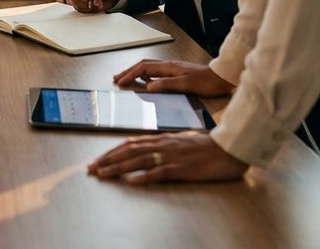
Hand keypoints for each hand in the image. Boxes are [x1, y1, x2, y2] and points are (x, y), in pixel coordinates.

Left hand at [87, 131, 247, 183]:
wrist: (228, 147)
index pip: (130, 144)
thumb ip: (163, 144)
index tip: (97, 159)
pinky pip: (160, 172)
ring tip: (103, 174)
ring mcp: (171, 156)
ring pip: (138, 161)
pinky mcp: (182, 168)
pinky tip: (133, 182)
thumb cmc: (206, 146)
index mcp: (161, 139)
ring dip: (118, 168)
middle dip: (107, 160)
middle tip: (91, 168)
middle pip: (128, 151)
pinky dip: (146, 176)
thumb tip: (146, 148)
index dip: (112, 152)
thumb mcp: (180, 141)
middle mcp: (162, 145)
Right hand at [113, 59, 234, 96]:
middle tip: (116, 78)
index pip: (143, 69)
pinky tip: (145, 81)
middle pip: (142, 65)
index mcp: (168, 67)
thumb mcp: (186, 84)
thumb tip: (148, 86)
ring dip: (135, 71)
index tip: (120, 82)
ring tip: (125, 77)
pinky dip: (145, 74)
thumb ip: (167, 84)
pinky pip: (155, 71)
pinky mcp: (176, 72)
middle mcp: (168, 65)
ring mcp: (172, 68)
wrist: (223, 77)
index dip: (130, 74)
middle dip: (128, 71)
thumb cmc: (207, 82)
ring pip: (148, 67)